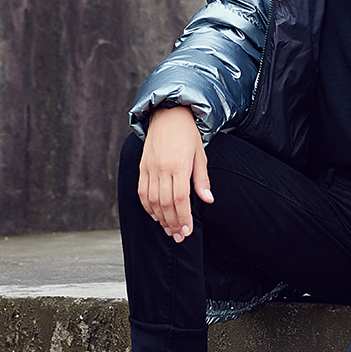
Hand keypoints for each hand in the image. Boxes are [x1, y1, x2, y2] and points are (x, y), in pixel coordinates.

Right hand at [138, 105, 213, 242]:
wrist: (168, 115)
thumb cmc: (188, 135)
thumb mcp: (200, 154)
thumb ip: (202, 179)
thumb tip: (208, 200)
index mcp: (179, 165)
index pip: (181, 198)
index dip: (183, 218)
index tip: (187, 231)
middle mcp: (162, 168)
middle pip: (166, 203)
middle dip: (173, 223)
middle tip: (179, 236)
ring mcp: (150, 168)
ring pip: (152, 201)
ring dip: (160, 218)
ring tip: (169, 229)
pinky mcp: (142, 168)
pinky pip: (142, 192)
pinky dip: (148, 207)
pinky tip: (156, 215)